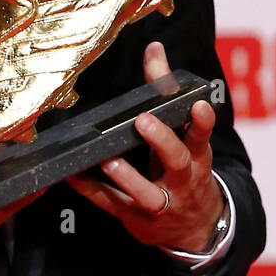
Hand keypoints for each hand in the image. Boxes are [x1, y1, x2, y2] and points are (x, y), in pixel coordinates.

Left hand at [64, 40, 224, 251]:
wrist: (194, 228)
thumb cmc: (184, 170)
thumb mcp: (183, 136)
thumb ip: (166, 91)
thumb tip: (154, 48)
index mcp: (196, 156)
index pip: (202, 135)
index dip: (202, 122)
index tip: (199, 103)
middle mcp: (182, 180)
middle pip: (177, 161)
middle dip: (162, 141)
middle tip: (143, 122)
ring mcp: (160, 203)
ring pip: (147, 194)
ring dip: (128, 177)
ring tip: (109, 159)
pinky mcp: (135, 217)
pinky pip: (111, 204)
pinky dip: (92, 191)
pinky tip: (72, 175)